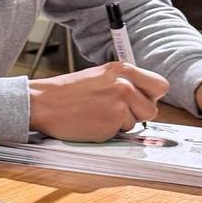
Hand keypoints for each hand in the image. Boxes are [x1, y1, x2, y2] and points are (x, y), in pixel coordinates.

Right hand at [29, 62, 168, 140]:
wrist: (41, 103)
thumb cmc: (65, 92)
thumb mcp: (99, 76)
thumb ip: (123, 82)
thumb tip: (144, 97)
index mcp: (122, 69)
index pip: (160, 86)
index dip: (150, 96)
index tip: (139, 100)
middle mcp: (124, 85)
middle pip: (152, 108)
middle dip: (137, 113)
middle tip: (116, 110)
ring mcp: (119, 105)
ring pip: (136, 122)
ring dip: (121, 123)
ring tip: (98, 114)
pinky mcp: (112, 123)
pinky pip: (121, 133)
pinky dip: (108, 131)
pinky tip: (92, 122)